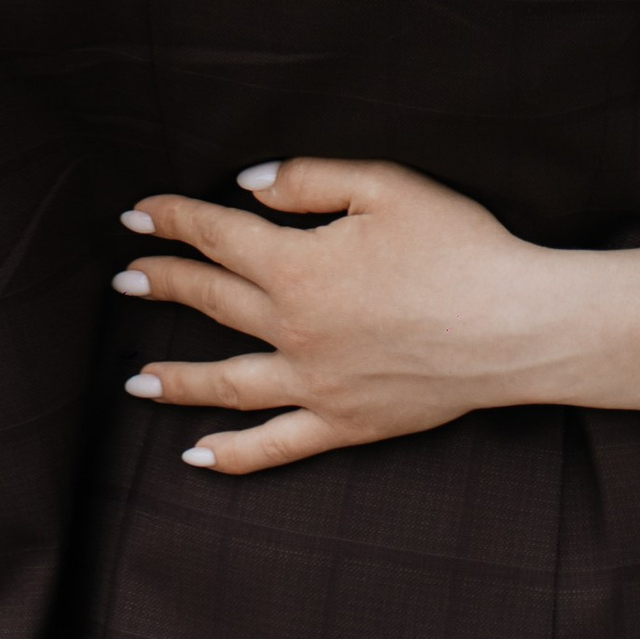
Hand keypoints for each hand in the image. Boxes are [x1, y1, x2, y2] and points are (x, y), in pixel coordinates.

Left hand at [115, 158, 567, 475]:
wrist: (514, 325)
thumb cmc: (459, 246)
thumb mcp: (387, 187)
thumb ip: (309, 180)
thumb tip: (248, 186)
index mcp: (300, 267)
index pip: (219, 237)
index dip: (174, 221)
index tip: (137, 215)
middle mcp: (295, 330)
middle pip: (213, 302)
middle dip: (163, 284)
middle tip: (125, 277)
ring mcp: (316, 385)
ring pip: (226, 383)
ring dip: (175, 378)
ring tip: (133, 379)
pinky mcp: (345, 424)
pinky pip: (276, 445)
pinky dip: (232, 455)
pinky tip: (196, 458)